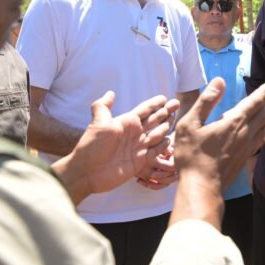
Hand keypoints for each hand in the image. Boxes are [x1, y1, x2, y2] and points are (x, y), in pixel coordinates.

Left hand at [55, 91, 178, 203]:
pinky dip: (163, 146)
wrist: (87, 172)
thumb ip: (104, 106)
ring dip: (166, 126)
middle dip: (165, 112)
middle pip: (154, 120)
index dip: (155, 104)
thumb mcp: (98, 123)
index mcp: (127, 122)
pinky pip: (156, 151)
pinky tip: (169, 140)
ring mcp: (138, 147)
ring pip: (157, 134)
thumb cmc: (91, 147)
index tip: (164, 98)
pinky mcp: (140, 161)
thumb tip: (110, 92)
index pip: (145, 110)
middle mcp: (134, 133)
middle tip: (176, 104)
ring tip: (175, 119)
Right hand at [173, 78, 264, 185]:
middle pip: (264, 114)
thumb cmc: (192, 155)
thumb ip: (206, 101)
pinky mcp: (245, 158)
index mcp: (233, 122)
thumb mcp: (190, 124)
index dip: (263, 93)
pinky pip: (260, 141)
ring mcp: (246, 147)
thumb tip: (219, 81)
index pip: (253, 103)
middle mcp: (244, 133)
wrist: (202, 187)